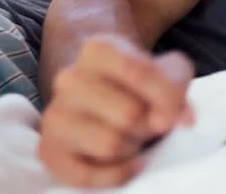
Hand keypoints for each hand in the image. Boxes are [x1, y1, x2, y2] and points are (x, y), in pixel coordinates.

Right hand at [38, 34, 195, 187]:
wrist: (105, 95)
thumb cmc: (140, 83)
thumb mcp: (169, 71)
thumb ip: (177, 87)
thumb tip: (172, 119)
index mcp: (97, 50)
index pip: (139, 72)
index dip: (167, 97)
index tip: (177, 111)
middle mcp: (68, 79)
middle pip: (128, 114)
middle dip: (149, 124)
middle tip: (148, 122)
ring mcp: (54, 115)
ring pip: (110, 144)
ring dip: (133, 146)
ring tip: (132, 136)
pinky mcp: (48, 150)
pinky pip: (87, 175)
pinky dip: (117, 173)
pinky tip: (130, 162)